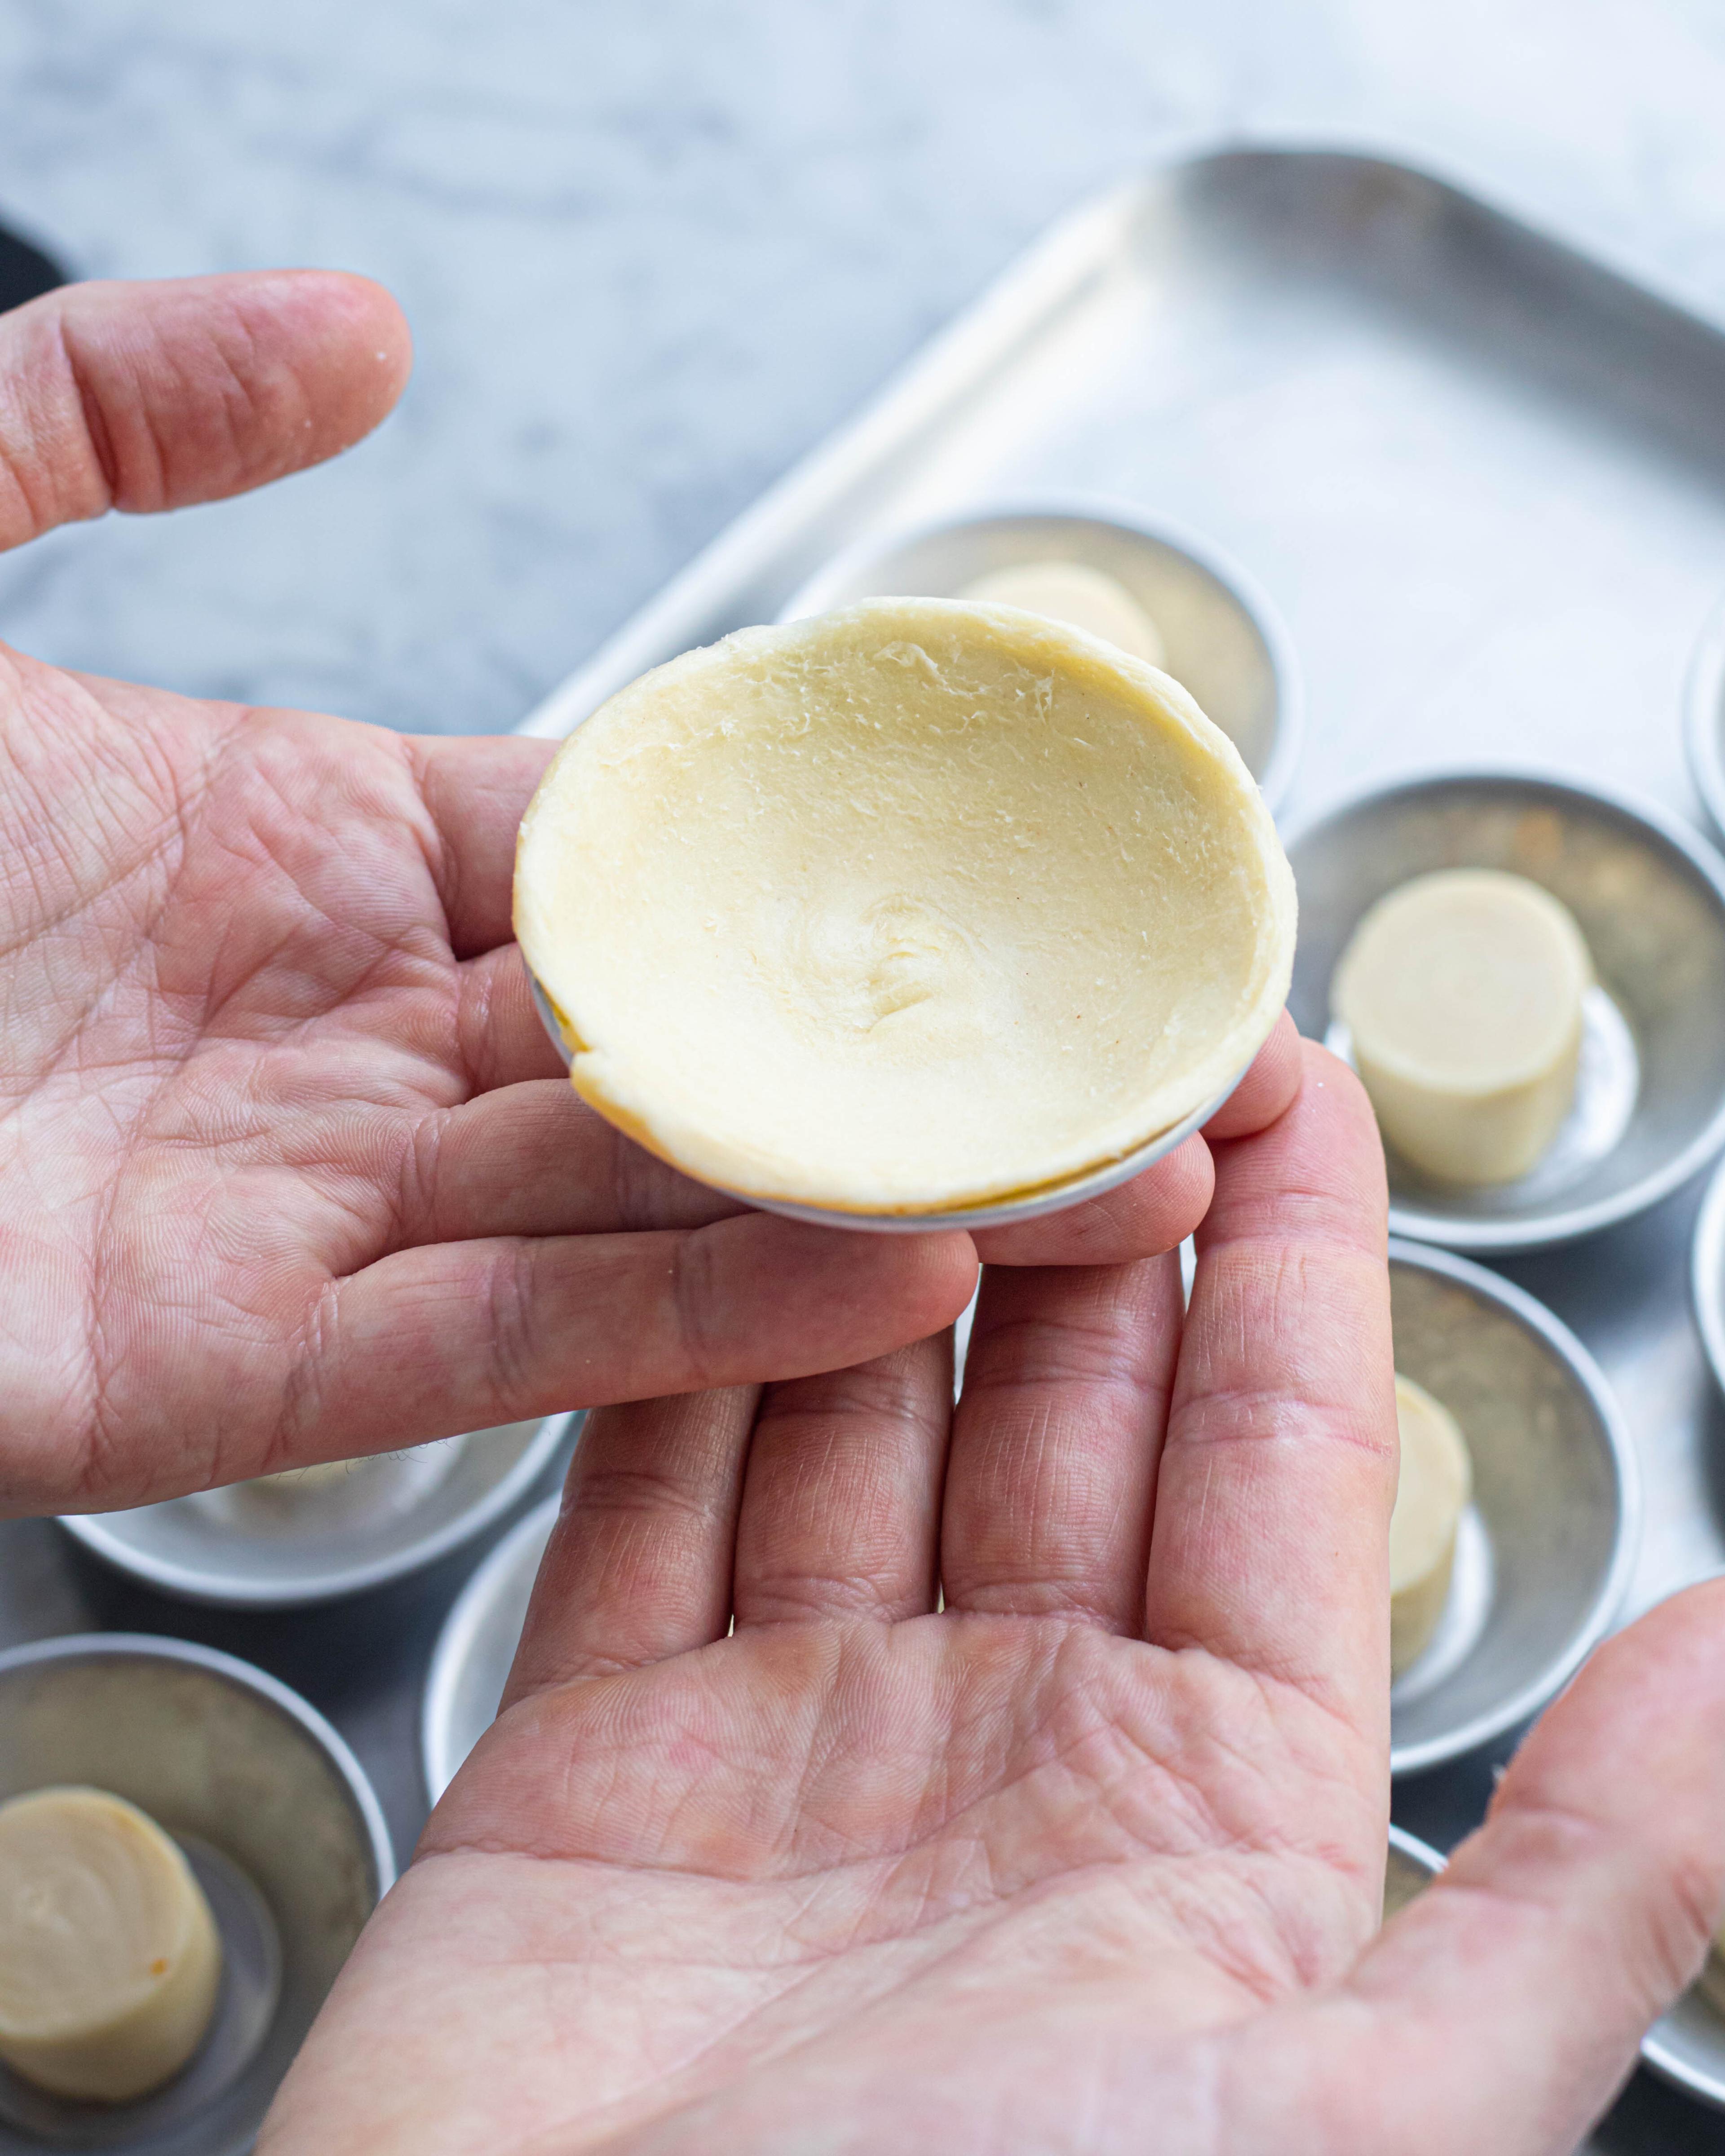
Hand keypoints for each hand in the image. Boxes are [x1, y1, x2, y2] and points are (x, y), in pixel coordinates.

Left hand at [0, 272, 1276, 1515]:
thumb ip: (123, 422)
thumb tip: (371, 328)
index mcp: (317, 865)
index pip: (635, 869)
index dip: (829, 876)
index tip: (1019, 879)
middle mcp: (351, 1048)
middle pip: (691, 1062)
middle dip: (926, 1073)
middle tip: (1152, 1068)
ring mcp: (306, 1217)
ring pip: (638, 1221)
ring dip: (883, 1214)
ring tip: (1111, 1194)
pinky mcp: (232, 1371)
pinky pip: (504, 1351)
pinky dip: (697, 1326)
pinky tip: (899, 1286)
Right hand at [263, 1046, 1724, 2154]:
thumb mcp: (1358, 2115)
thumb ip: (1582, 1887)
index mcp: (1201, 1802)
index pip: (1269, 1447)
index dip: (1288, 1252)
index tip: (1282, 1073)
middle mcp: (1004, 1743)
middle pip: (1057, 1394)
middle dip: (1082, 1198)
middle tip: (1083, 1010)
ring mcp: (787, 1737)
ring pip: (848, 1409)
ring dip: (876, 1243)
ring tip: (898, 1062)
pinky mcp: (586, 1753)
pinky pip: (643, 1493)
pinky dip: (673, 1353)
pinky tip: (706, 1221)